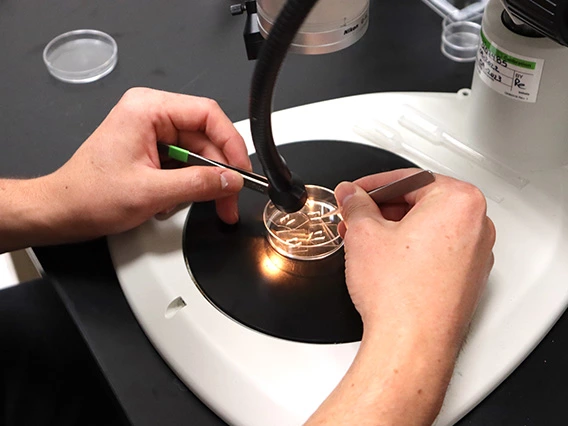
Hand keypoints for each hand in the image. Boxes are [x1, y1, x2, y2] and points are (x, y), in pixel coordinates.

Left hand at [42, 88, 250, 240]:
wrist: (63, 211)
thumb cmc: (90, 195)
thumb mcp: (151, 192)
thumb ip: (198, 185)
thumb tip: (231, 181)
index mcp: (147, 109)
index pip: (207, 114)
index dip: (231, 143)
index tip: (241, 171)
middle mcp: (151, 115)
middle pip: (206, 137)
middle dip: (220, 172)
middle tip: (231, 199)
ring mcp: (152, 132)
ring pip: (198, 153)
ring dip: (206, 182)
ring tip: (210, 206)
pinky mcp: (152, 150)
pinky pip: (185, 162)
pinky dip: (191, 184)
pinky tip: (181, 200)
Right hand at [305, 170, 494, 425]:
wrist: (411, 343)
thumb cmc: (399, 293)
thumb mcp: (364, 233)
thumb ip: (357, 204)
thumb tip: (352, 195)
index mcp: (459, 202)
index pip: (409, 178)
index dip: (372, 185)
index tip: (355, 191)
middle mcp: (476, 225)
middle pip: (421, 201)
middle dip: (381, 208)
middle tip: (355, 214)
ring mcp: (476, 254)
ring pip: (428, 227)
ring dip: (392, 228)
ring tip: (362, 237)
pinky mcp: (467, 278)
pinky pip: (437, 250)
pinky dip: (410, 248)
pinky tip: (383, 257)